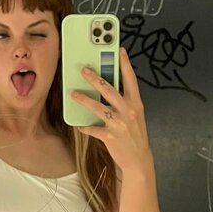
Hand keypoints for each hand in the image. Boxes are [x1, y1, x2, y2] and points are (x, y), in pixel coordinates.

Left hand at [71, 48, 152, 174]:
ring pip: (98, 107)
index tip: (119, 51)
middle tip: (84, 70)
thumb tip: (107, 89)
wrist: (138, 160)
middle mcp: (129, 111)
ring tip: (73, 94)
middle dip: (95, 78)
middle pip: (109, 89)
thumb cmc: (135, 136)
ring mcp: (119, 124)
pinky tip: (79, 125)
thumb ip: (124, 102)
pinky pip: (93, 129)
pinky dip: (85, 127)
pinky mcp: (110, 136)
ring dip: (84, 99)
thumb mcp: (135, 116)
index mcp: (136, 104)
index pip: (131, 79)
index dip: (125, 64)